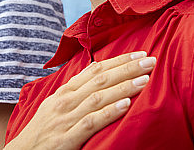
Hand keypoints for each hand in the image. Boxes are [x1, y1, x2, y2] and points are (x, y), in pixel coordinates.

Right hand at [5, 51, 156, 149]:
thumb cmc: (43, 130)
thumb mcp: (56, 105)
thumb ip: (76, 92)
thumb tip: (99, 78)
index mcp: (64, 91)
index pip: (95, 70)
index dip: (118, 60)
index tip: (139, 53)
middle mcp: (65, 101)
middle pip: (101, 79)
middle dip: (127, 68)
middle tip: (150, 60)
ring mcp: (66, 118)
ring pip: (99, 97)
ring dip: (124, 86)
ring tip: (145, 79)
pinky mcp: (67, 138)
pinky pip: (91, 122)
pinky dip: (109, 112)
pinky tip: (126, 105)